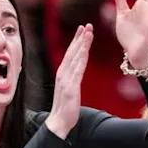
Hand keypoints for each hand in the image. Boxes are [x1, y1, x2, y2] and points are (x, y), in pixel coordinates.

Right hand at [46, 24, 92, 138]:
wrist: (59, 122)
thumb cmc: (65, 108)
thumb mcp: (70, 90)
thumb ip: (73, 79)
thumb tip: (78, 72)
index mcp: (63, 73)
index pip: (70, 54)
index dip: (76, 41)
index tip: (82, 29)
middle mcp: (63, 74)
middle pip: (72, 52)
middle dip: (80, 38)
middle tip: (87, 25)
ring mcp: (66, 80)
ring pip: (76, 58)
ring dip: (82, 44)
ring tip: (88, 33)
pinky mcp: (71, 87)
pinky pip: (78, 70)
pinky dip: (81, 59)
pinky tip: (86, 51)